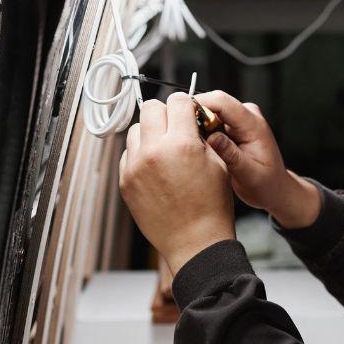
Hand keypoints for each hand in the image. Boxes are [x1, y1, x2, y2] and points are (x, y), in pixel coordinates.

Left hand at [119, 92, 234, 272]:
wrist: (195, 241)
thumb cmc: (211, 207)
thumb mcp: (217, 164)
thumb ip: (201, 136)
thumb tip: (190, 120)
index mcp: (182, 144)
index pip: (177, 101)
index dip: (187, 105)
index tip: (190, 114)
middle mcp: (154, 151)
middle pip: (151, 108)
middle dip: (166, 114)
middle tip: (176, 128)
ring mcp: (136, 166)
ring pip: (137, 129)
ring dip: (151, 133)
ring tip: (165, 150)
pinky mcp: (126, 180)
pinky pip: (129, 153)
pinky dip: (141, 154)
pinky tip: (157, 169)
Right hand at [196, 90, 320, 228]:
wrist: (274, 188)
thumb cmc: (266, 184)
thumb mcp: (249, 175)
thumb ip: (231, 155)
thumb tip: (212, 137)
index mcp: (254, 125)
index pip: (222, 101)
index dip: (198, 104)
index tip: (180, 119)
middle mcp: (247, 116)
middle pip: (212, 102)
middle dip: (194, 116)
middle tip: (183, 140)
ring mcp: (240, 119)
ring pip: (209, 110)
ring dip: (197, 125)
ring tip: (193, 147)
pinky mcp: (232, 125)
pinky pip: (211, 120)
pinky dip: (201, 131)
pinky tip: (200, 148)